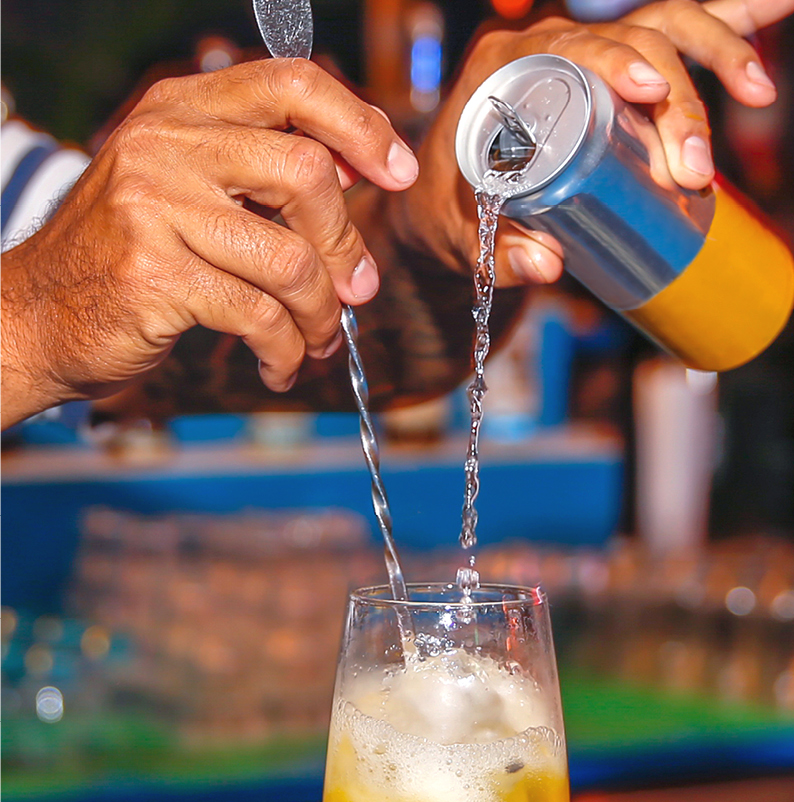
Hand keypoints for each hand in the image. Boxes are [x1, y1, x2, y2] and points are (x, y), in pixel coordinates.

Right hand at [0, 59, 416, 426]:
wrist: (36, 314)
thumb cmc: (132, 254)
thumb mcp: (189, 187)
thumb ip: (262, 168)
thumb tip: (358, 169)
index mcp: (182, 110)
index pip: (291, 84)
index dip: (359, 125)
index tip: (397, 173)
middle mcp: (164, 145)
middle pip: (306, 174)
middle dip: (345, 244)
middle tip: (356, 290)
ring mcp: (154, 207)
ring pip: (292, 259)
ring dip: (320, 315)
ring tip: (315, 339)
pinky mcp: (155, 275)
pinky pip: (260, 316)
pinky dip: (284, 350)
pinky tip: (279, 365)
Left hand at [390, 0, 793, 287]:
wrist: (453, 206)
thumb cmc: (455, 215)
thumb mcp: (464, 236)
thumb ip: (500, 253)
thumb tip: (548, 265)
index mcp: (509, 63)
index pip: (573, 45)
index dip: (616, 61)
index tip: (651, 95)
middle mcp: (556, 43)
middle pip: (636, 41)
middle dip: (680, 100)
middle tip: (695, 173)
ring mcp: (598, 52)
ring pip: (670, 25)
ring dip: (724, 50)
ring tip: (761, 95)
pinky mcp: (629, 73)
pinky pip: (688, 32)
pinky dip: (741, 18)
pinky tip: (788, 0)